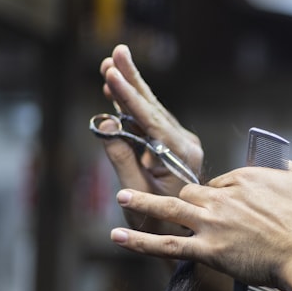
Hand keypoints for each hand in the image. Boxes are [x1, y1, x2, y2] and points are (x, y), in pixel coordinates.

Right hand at [99, 44, 203, 233]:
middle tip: (116, 53)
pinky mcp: (172, 145)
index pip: (151, 118)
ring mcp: (180, 143)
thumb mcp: (135, 193)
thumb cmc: (159, 222)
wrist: (184, 237)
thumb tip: (106, 121)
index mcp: (181, 154)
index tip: (111, 73)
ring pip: (151, 110)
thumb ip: (121, 156)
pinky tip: (115, 90)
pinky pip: (149, 121)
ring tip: (111, 64)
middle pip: (153, 106)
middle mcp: (185, 143)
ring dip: (130, 88)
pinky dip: (132, 105)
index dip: (128, 95)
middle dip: (131, 80)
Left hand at [110, 162, 291, 289]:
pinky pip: (167, 244)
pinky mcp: (208, 250)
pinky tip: (119, 237)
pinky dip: (141, 241)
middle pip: (195, 192)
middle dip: (189, 200)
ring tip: (123, 196)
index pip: (225, 181)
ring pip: (171, 208)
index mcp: (248, 178)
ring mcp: (213, 223)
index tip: (229, 208)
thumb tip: (286, 167)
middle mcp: (226, 196)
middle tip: (184, 207)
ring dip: (144, 201)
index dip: (224, 195)